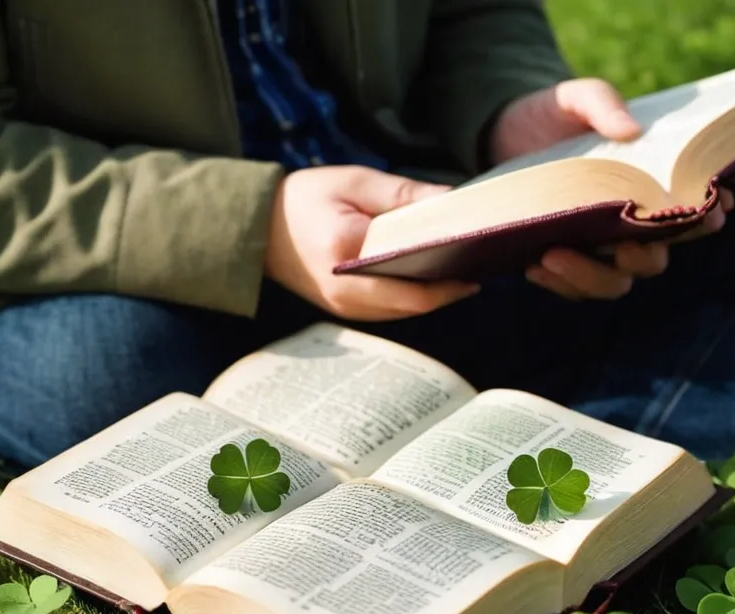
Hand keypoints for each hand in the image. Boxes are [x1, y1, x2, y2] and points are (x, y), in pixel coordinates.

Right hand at [264, 166, 479, 320]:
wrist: (256, 227)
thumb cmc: (304, 198)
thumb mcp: (354, 181)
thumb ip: (403, 194)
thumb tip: (451, 202)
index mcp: (348, 254)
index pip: (413, 281)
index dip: (451, 278)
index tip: (479, 259)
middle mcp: (346, 291)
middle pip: (414, 304)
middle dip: (449, 290)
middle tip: (478, 266)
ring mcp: (342, 306)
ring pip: (404, 312)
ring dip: (433, 296)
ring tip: (461, 270)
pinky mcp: (342, 309)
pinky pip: (388, 310)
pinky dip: (412, 297)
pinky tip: (429, 277)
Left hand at [490, 78, 734, 299]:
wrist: (505, 132)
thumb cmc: (557, 115)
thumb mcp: (576, 99)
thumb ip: (602, 104)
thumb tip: (630, 130)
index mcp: (650, 188)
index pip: (692, 213)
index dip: (706, 218)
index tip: (709, 214)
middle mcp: (630, 227)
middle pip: (654, 259)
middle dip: (646, 257)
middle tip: (625, 246)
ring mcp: (597, 248)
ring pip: (613, 282)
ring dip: (591, 277)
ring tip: (555, 254)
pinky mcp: (563, 260)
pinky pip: (570, 287)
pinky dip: (557, 282)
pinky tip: (534, 266)